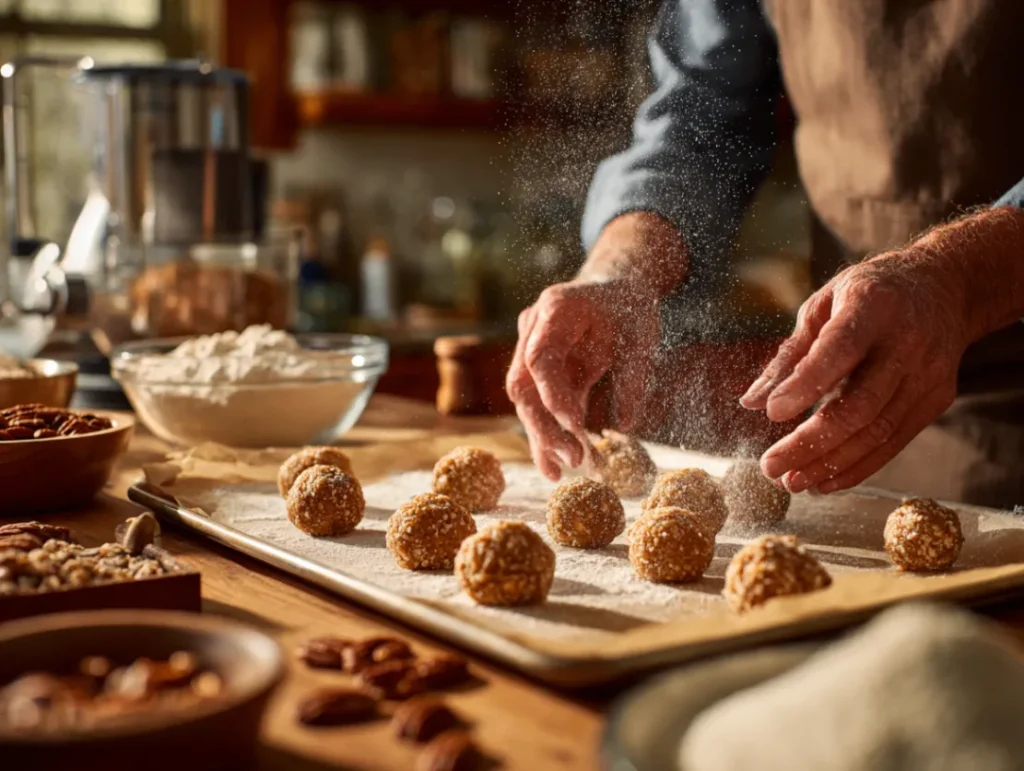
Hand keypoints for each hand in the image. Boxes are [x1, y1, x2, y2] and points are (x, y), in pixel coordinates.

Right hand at [506, 278, 659, 479]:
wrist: (617, 284)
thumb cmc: (629, 304)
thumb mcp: (641, 334)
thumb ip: (633, 375)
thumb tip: (626, 424)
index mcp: (555, 309)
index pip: (540, 358)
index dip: (552, 395)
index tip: (575, 425)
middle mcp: (533, 328)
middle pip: (524, 385)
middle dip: (544, 427)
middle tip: (573, 461)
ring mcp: (531, 348)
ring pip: (528, 400)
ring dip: (543, 437)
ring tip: (560, 473)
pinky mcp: (542, 370)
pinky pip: (541, 404)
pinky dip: (551, 431)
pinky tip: (559, 463)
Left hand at [740, 248, 970, 493]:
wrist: (945, 287)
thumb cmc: (868, 295)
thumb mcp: (823, 305)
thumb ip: (790, 355)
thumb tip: (752, 403)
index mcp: (873, 307)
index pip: (841, 349)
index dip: (807, 384)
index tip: (773, 413)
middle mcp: (907, 343)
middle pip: (861, 405)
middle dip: (812, 443)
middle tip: (771, 466)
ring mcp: (927, 375)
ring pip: (878, 432)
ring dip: (830, 464)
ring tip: (791, 481)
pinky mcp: (936, 400)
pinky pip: (894, 442)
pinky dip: (857, 466)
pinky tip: (823, 480)